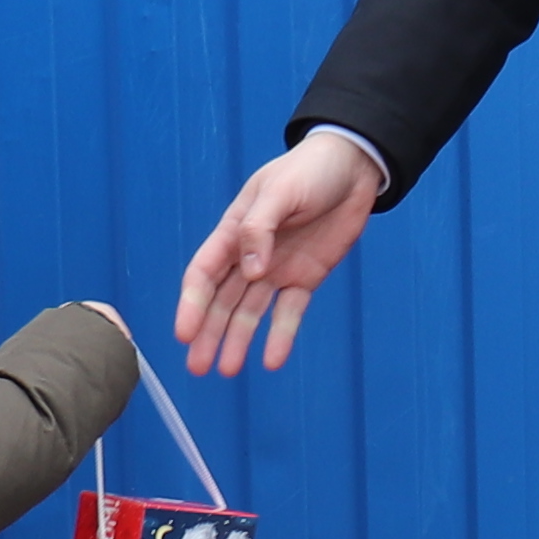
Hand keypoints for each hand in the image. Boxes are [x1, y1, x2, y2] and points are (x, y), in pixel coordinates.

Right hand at [178, 128, 384, 375]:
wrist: (354, 167)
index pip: (204, 273)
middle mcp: (250, 255)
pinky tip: (271, 361)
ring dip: (237, 340)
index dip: (191, 304)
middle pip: (221, 300)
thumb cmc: (310, 170)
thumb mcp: (280, 191)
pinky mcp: (305, 277)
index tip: (184, 334)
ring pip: (249, 311)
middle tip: (197, 367)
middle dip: (208, 333)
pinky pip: (289, 312)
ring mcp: (277, 268)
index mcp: (234, 231)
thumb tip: (250, 271)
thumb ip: (260, 228)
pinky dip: (280, 336)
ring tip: (227, 370)